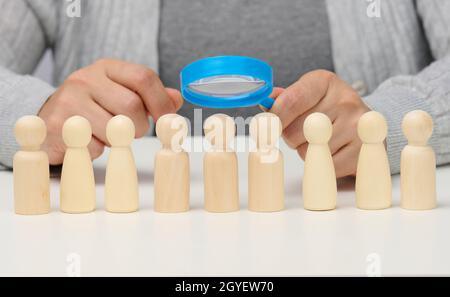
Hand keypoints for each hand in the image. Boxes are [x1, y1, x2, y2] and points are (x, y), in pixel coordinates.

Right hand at [38, 58, 182, 164]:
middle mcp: (85, 79)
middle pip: (132, 106)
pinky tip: (89, 141)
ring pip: (114, 129)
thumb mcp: (121, 92)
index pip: (144, 77)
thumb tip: (176, 99)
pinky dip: (98, 149)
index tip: (168, 119)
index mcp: (107, 67)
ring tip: (107, 134)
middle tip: (132, 131)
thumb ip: (150, 96)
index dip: (162, 102)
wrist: (49, 117)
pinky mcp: (57, 126)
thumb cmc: (94, 106)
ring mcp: (68, 101)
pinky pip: (95, 146)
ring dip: (118, 140)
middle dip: (140, 126)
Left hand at [271, 70, 369, 177]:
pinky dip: (321, 163)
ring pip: (307, 151)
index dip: (274, 118)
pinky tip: (331, 151)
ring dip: (305, 151)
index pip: (290, 101)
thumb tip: (264, 103)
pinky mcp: (362, 150)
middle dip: (290, 137)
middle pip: (294, 130)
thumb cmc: (327, 110)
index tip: (270, 124)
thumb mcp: (307, 95)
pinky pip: (323, 165)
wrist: (365, 127)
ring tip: (319, 140)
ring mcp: (356, 126)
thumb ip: (283, 100)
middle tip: (303, 132)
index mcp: (325, 82)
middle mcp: (345, 100)